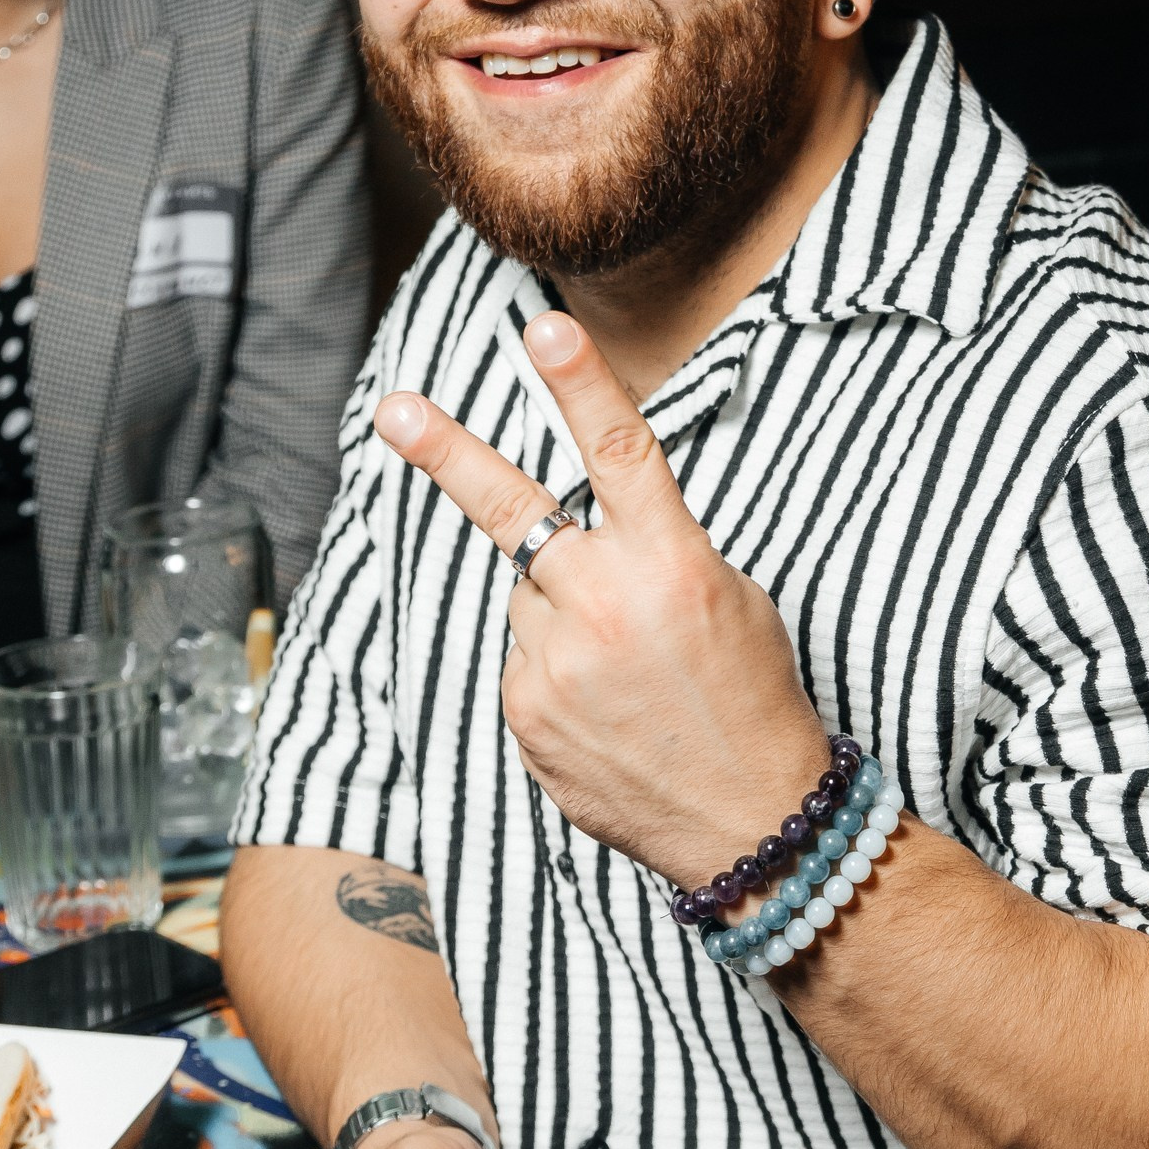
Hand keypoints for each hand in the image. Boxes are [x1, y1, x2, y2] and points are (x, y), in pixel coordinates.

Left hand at [374, 312, 829, 884]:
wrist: (751, 821)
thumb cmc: (751, 698)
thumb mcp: (731, 599)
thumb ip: (653, 553)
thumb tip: (582, 538)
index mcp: (673, 565)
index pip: (619, 451)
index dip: (578, 383)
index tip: (540, 328)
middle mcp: (607, 606)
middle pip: (516, 511)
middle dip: (448, 453)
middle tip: (396, 408)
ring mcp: (557, 663)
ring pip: (528, 597)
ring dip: (562, 613)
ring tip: (624, 670)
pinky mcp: (526, 713)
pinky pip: (524, 662)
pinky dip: (555, 674)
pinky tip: (605, 710)